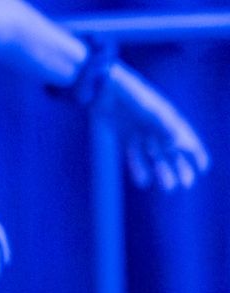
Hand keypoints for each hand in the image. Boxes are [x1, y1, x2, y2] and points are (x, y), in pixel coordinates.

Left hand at [99, 66, 210, 191]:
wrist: (105, 89)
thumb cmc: (132, 95)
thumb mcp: (150, 111)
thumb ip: (164, 127)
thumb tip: (176, 145)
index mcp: (169, 119)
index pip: (188, 138)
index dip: (196, 153)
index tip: (203, 168)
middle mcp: (157, 127)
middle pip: (173, 152)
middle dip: (181, 167)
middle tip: (186, 184)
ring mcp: (141, 133)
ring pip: (155, 157)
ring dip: (163, 171)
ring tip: (168, 188)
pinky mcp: (125, 137)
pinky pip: (135, 156)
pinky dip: (139, 168)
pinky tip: (143, 181)